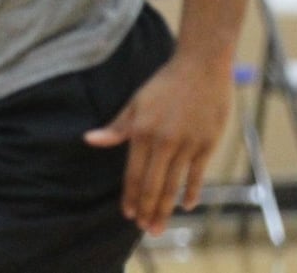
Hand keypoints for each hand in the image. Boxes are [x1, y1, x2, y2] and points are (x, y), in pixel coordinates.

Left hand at [84, 54, 232, 233]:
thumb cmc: (164, 84)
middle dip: (148, 210)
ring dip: (167, 208)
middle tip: (146, 230)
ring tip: (161, 225)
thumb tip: (89, 140)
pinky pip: (198, 174)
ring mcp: (187, 144)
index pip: (134, 174)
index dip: (131, 196)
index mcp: (142, 132)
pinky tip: (186, 206)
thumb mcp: (136, 102)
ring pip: (174, 184)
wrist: (200, 67)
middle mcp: (164, 142)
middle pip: (154, 184)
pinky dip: (192, 192)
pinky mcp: (207, 144)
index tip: (128, 214)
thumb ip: (117, 127)